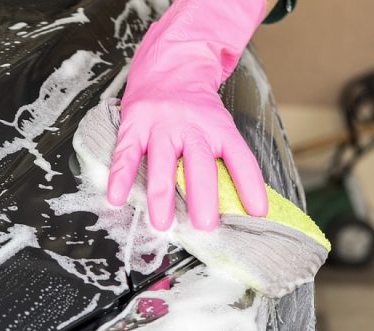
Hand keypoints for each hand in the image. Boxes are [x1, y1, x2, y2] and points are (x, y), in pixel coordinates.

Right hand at [107, 0, 268, 230]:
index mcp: (218, 127)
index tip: (257, 212)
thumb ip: (225, 159)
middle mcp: (191, 126)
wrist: (171, 61)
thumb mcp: (219, 123)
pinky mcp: (134, 124)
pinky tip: (116, 198)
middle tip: (205, 225)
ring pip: (163, 163)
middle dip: (203, 197)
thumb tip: (243, 203)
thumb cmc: (196, 105)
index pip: (240, 158)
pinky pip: (126, 154)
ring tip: (163, 224)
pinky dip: (120, 178)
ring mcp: (161, 125)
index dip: (250, 185)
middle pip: (200, 165)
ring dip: (162, 196)